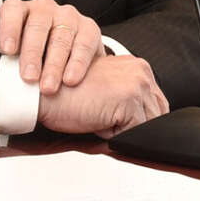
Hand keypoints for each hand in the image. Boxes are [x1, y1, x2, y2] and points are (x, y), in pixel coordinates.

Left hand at [0, 0, 101, 94]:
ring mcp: (68, 16)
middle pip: (37, 26)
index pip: (12, 10)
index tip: (8, 51)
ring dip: (54, 64)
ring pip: (60, 37)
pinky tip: (70, 79)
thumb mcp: (15, 55)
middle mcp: (44, 8)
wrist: (66, 59)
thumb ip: (2, 61)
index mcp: (21, 11)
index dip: (9, 28)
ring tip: (48, 87)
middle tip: (29, 77)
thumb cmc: (33, 57)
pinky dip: (76, 64)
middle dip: (32, 53)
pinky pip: (83, 44)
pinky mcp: (89, 28)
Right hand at [37, 53, 168, 136]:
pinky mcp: (129, 100)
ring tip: (96, 116)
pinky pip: (133, 132)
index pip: (156, 104)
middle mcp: (141, 70)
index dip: (136, 119)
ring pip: (145, 125)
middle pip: (156, 114)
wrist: (42, 93)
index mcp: (137, 66)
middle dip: (132, 125)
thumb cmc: (66, 95)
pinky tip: (94, 119)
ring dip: (122, 129)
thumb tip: (144, 126)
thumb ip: (127, 100)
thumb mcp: (105, 93)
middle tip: (101, 117)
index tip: (112, 117)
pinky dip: (113, 134)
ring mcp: (137, 84)